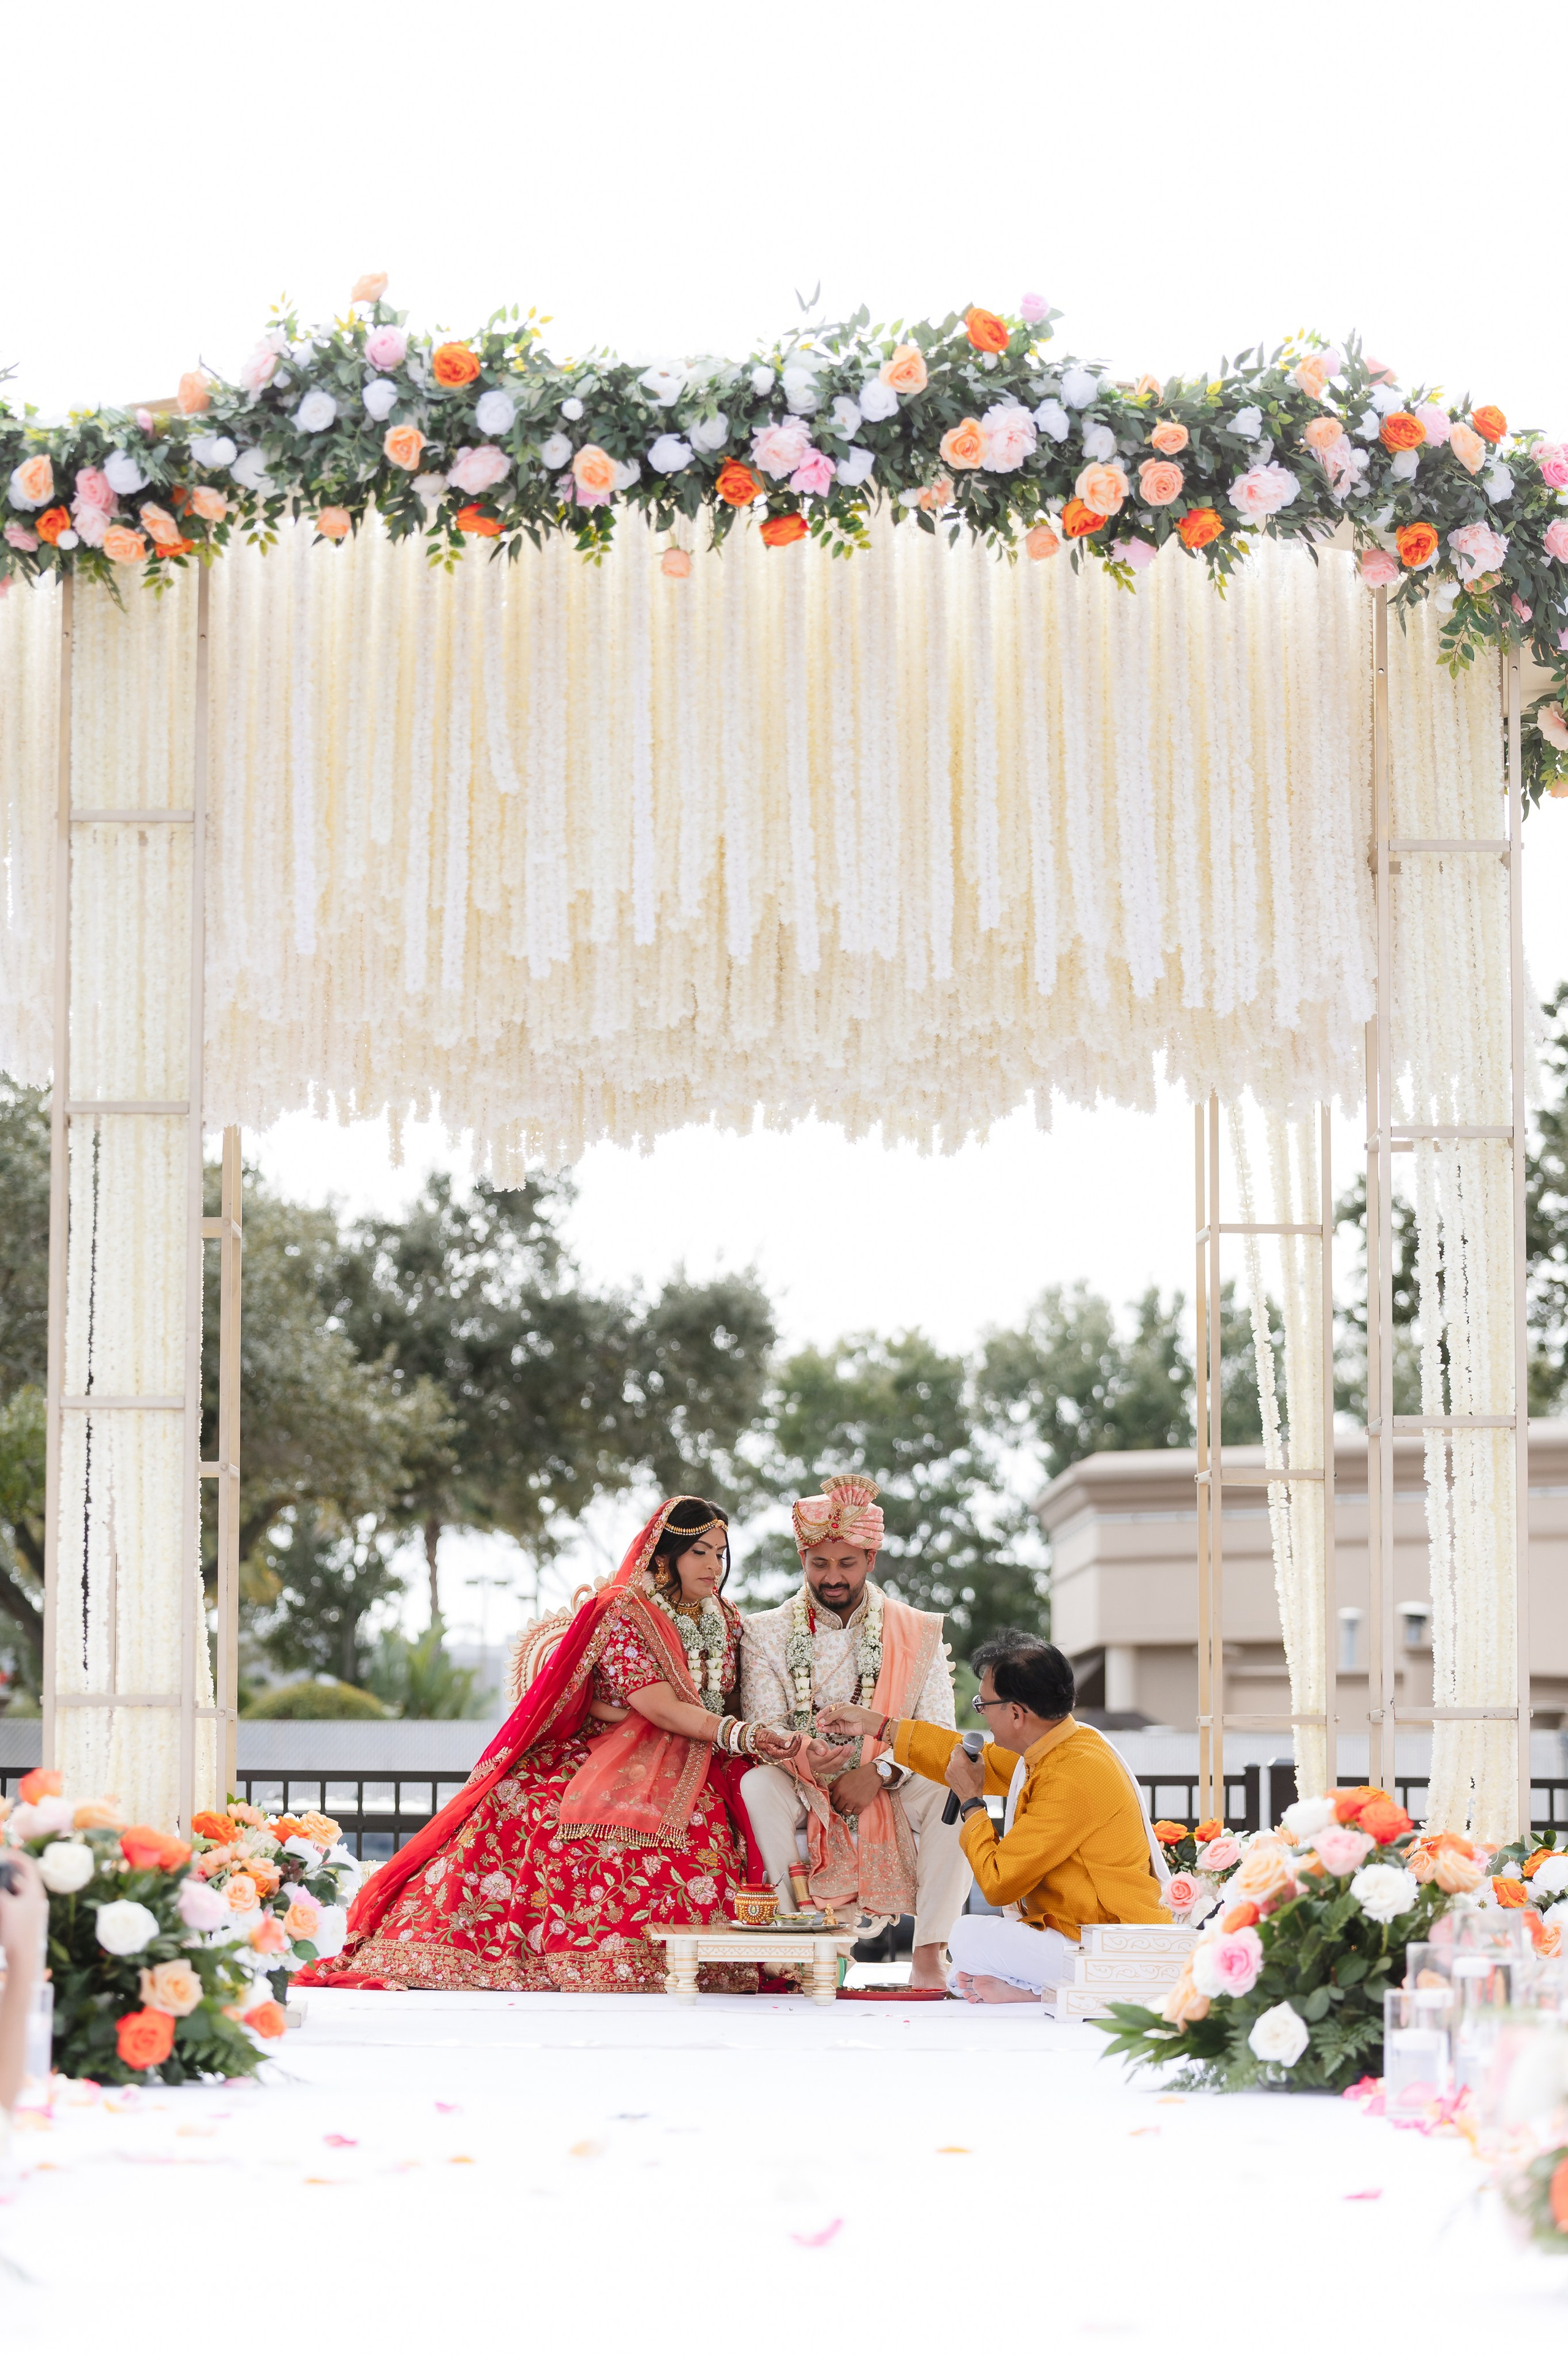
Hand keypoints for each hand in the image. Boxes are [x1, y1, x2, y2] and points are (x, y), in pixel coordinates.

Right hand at [0, 1851, 46, 1974]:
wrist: (24, 1957)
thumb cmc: (16, 1931)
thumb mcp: (5, 1906)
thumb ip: (0, 1888)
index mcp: (35, 1890)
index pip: (28, 1864)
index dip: (15, 1856)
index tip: (2, 1853)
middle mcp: (35, 1896)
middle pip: (22, 1875)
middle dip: (9, 1869)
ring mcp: (31, 1907)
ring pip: (18, 1889)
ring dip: (7, 1883)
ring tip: (0, 1879)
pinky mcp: (25, 1917)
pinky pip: (15, 1900)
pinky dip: (7, 1895)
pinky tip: (2, 1899)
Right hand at [749, 1726, 802, 1762]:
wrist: (755, 1737)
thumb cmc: (761, 1736)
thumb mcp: (770, 1736)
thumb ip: (779, 1741)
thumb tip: (788, 1744)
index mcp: (775, 1753)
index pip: (789, 1752)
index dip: (795, 1745)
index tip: (798, 1736)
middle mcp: (777, 1755)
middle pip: (791, 1753)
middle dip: (797, 1744)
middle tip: (800, 1735)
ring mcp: (779, 1753)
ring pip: (790, 1751)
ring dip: (796, 1744)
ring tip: (798, 1736)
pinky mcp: (779, 1750)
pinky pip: (788, 1749)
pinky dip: (792, 1744)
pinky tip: (794, 1738)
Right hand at [804, 1738, 853, 1772]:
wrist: (817, 1751)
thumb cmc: (816, 1746)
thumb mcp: (814, 1743)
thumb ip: (817, 1746)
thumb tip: (822, 1752)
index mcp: (814, 1761)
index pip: (825, 1758)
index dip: (834, 1753)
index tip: (840, 1747)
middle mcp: (820, 1768)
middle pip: (833, 1763)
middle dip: (842, 1755)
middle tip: (848, 1747)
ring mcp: (827, 1770)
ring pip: (838, 1764)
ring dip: (846, 1756)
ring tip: (851, 1748)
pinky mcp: (832, 1770)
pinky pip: (840, 1765)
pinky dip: (846, 1758)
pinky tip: (850, 1752)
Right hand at [815, 1703, 880, 1740]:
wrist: (865, 1721)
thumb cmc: (856, 1712)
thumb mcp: (842, 1711)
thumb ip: (831, 1716)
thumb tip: (821, 1721)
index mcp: (840, 1706)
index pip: (828, 1709)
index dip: (822, 1713)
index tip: (817, 1718)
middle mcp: (840, 1714)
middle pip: (828, 1717)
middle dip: (822, 1720)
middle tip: (817, 1724)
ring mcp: (841, 1721)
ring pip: (830, 1724)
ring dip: (824, 1726)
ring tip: (818, 1728)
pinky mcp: (842, 1729)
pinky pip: (833, 1729)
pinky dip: (828, 1729)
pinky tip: (823, 1729)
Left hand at [828, 1763, 884, 1818]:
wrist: (872, 1775)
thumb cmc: (857, 1775)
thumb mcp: (843, 1777)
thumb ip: (833, 1784)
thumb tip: (826, 1790)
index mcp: (839, 1789)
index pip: (832, 1801)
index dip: (834, 1801)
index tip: (837, 1801)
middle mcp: (845, 1796)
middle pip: (837, 1808)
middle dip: (839, 1806)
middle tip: (843, 1803)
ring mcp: (853, 1802)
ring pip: (845, 1812)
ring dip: (846, 1810)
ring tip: (849, 1804)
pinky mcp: (861, 1805)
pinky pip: (855, 1813)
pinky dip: (855, 1810)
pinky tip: (856, 1804)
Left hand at [944, 1744, 985, 1804]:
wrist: (970, 1796)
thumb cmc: (975, 1783)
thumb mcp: (981, 1767)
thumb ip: (979, 1756)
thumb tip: (977, 1753)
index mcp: (960, 1760)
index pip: (957, 1746)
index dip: (963, 1747)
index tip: (966, 1750)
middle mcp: (952, 1764)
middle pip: (954, 1753)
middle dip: (960, 1754)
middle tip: (966, 1759)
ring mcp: (948, 1770)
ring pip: (952, 1761)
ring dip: (957, 1762)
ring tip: (964, 1769)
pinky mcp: (947, 1776)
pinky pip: (950, 1768)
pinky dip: (954, 1769)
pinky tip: (961, 1774)